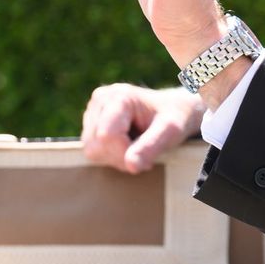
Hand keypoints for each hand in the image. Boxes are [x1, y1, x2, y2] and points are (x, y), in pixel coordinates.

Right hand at [81, 83, 201, 173]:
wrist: (173, 108)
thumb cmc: (174, 117)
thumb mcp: (170, 131)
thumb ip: (151, 147)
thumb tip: (131, 166)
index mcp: (119, 97)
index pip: (107, 136)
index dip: (125, 153)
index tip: (148, 152)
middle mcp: (101, 100)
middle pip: (96, 145)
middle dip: (120, 157)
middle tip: (144, 153)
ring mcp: (93, 110)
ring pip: (92, 150)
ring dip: (115, 158)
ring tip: (137, 147)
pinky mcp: (91, 122)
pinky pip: (92, 150)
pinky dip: (110, 155)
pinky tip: (127, 145)